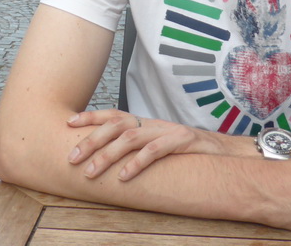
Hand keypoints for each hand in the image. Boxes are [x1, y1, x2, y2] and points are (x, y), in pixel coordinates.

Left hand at [66, 109, 229, 180]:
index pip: (113, 114)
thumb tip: (108, 156)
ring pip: (130, 138)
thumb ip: (137, 146)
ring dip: (107, 155)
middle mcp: (152, 123)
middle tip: (72, 158)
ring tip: (91, 172)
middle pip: (116, 125)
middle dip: (91, 140)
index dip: (91, 117)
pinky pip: (154, 151)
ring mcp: (166, 130)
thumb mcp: (157, 144)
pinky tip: (123, 176)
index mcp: (145, 122)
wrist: (222, 151)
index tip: (68, 123)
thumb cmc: (185, 152)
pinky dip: (136, 163)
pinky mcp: (181, 142)